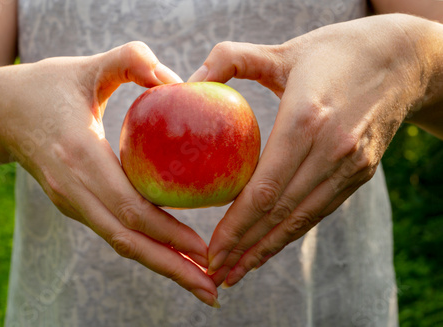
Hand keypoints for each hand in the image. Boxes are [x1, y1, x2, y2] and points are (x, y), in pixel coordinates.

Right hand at [0, 42, 218, 305]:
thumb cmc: (46, 86)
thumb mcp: (88, 66)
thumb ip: (131, 60)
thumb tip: (178, 82)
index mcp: (78, 154)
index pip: (129, 207)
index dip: (168, 233)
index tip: (205, 249)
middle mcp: (72, 189)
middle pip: (127, 239)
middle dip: (172, 267)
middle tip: (213, 289)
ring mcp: (71, 202)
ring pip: (120, 242)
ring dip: (161, 266)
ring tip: (201, 283)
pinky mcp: (74, 205)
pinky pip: (114, 232)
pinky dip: (145, 248)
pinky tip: (172, 254)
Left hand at [188, 14, 440, 286]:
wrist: (403, 59)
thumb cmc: (335, 51)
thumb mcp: (281, 50)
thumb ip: (228, 59)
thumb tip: (183, 86)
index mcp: (305, 119)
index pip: (263, 189)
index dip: (235, 226)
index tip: (211, 250)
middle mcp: (331, 149)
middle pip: (280, 213)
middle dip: (245, 248)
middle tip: (215, 273)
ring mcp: (351, 165)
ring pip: (302, 219)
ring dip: (268, 250)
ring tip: (238, 272)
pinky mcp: (361, 172)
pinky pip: (321, 210)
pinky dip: (293, 233)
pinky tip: (272, 245)